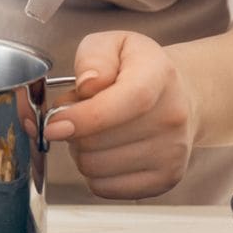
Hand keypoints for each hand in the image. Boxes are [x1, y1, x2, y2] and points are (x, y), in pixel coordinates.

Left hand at [43, 31, 196, 199]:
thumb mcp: (112, 44)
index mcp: (159, 75)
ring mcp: (172, 153)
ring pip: (96, 167)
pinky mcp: (165, 180)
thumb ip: (93, 57)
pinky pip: (105, 188)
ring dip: (80, 151)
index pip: (126, 102)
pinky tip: (103, 151)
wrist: (178, 96)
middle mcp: (172, 117)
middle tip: (77, 114)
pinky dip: (93, 173)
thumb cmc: (136, 69)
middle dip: (73, 130)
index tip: (54, 125)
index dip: (85, 117)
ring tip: (93, 131)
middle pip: (99, 142)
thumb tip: (88, 86)